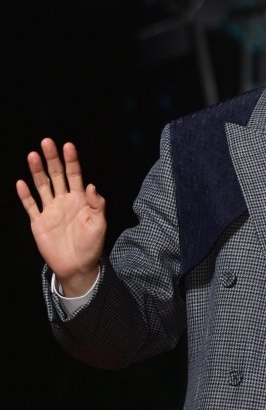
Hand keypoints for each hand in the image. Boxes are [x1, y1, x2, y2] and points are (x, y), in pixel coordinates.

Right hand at [16, 138, 105, 294]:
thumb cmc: (91, 245)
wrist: (77, 267)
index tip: (68, 146)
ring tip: (32, 155)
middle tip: (47, 142)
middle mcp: (64, 201)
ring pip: (42, 186)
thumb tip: (91, 185)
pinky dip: (25, 195)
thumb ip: (96, 205)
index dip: (71, 161)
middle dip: (52, 159)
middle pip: (56, 176)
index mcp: (80, 200)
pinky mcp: (39, 222)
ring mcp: (50, 210)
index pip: (75, 175)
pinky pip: (30, 206)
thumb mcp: (99, 225)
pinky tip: (21, 183)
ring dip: (37, 171)